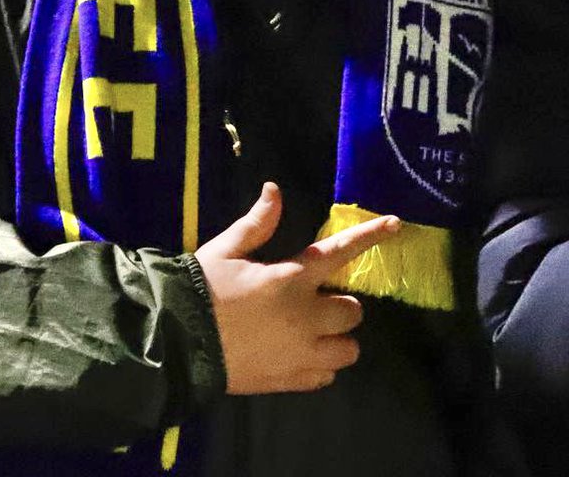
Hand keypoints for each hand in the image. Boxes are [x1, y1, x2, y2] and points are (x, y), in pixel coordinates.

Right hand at [194, 182, 400, 394]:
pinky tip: (301, 357)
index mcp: (293, 277)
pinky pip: (324, 377)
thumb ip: (257, 224)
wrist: (172, 346)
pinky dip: (320, 367)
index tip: (396, 224)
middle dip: (343, 305)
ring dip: (338, 339)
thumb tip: (274, 189)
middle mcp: (306, 315)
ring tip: (316, 334)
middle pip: (354, 311)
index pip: (342, 251)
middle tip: (319, 303)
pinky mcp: (287, 380)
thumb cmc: (200, 292)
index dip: (372, 235)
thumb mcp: (225, 250)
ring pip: (348, 350)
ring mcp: (300, 352)